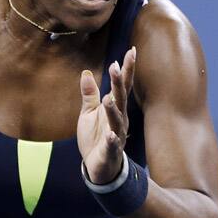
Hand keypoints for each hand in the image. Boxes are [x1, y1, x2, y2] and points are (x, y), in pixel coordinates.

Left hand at [77, 47, 135, 183]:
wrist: (98, 167)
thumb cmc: (95, 138)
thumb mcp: (88, 113)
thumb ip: (89, 95)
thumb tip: (86, 72)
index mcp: (115, 109)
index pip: (122, 86)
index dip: (126, 69)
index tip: (131, 50)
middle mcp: (119, 120)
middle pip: (121, 98)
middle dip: (119, 82)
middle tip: (117, 65)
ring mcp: (116, 135)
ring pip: (116, 120)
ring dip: (113, 109)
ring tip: (109, 98)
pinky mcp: (110, 151)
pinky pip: (112, 144)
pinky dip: (112, 140)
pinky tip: (110, 134)